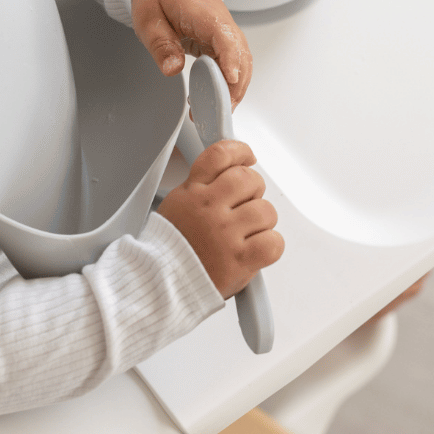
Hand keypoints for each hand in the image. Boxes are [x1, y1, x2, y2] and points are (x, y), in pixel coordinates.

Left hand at [131, 0, 251, 108]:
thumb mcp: (148, 18)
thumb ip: (161, 44)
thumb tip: (173, 69)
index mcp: (206, 14)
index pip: (227, 39)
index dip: (231, 61)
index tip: (229, 81)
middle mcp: (223, 24)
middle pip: (241, 57)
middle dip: (234, 87)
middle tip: (217, 112)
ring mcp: (225, 32)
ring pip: (241, 63)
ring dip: (234, 88)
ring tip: (215, 111)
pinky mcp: (222, 40)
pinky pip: (232, 63)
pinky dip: (228, 82)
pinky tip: (214, 98)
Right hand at [157, 139, 282, 297]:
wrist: (160, 283)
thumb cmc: (170, 247)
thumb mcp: (176, 203)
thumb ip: (201, 186)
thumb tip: (227, 172)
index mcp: (193, 191)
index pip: (220, 155)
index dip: (239, 151)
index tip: (247, 156)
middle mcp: (210, 208)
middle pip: (249, 179)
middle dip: (253, 190)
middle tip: (245, 204)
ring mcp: (226, 233)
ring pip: (266, 210)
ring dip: (262, 220)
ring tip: (247, 231)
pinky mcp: (240, 260)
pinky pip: (273, 242)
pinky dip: (270, 245)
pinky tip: (256, 248)